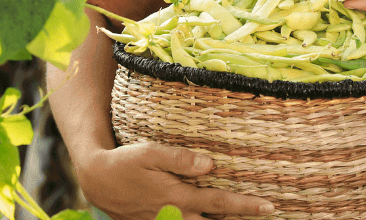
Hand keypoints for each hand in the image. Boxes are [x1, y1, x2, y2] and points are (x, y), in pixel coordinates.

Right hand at [75, 141, 274, 219]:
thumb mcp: (150, 153)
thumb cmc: (125, 163)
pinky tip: (211, 217)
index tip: (268, 206)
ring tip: (243, 217)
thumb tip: (209, 164)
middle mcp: (176, 216)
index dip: (246, 206)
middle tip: (266, 214)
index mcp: (178, 198)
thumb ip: (179, 159)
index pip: (220, 204)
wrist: (97, 181)